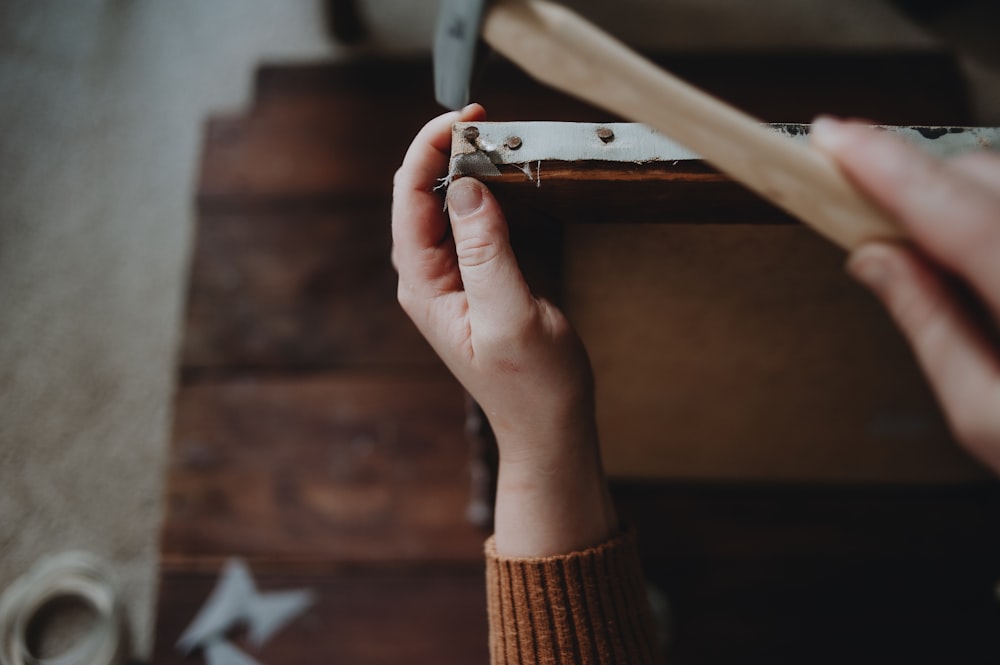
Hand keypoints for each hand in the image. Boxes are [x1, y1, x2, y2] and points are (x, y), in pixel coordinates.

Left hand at [392, 106, 616, 555]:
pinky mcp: (478, 280)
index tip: (466, 120)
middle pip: (422, 195)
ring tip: (498, 142)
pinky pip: (473, 224)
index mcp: (425, 284)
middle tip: (489, 124)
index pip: (410, 198)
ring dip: (468, 170)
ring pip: (447, 206)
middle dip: (448, 151)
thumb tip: (464, 188)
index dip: (429, 150)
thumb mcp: (511, 317)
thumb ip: (487, 251)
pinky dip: (488, 195)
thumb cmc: (533, 385)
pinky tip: (509, 181)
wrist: (549, 427)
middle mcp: (429, 277)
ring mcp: (452, 278)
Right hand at [812, 117, 999, 473]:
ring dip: (961, 195)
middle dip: (918, 181)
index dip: (885, 167)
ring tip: (933, 248)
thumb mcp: (985, 417)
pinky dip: (991, 209)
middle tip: (867, 211)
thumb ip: (930, 327)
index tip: (835, 138)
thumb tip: (876, 261)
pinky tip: (979, 252)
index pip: (957, 214)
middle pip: (987, 177)